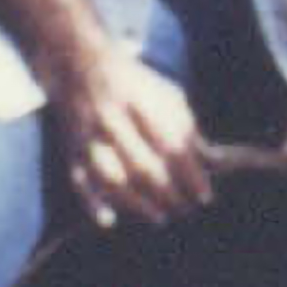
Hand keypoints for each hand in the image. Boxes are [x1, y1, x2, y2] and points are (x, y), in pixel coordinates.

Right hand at [47, 39, 213, 229]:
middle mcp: (111, 118)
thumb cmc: (136, 85)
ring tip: (161, 217)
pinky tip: (109, 222)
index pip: (172, 145)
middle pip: (143, 166)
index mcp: (140, 101)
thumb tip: (215, 163)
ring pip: (112, 178)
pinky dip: (91, 203)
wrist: (78, 64)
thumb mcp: (167, 95)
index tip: (205, 197)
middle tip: (186, 209)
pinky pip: (78, 182)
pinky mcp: (71, 150)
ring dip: (137, 204)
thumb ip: (188, 128)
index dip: (190, 175)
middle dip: (169, 194)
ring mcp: (87, 135)